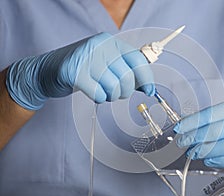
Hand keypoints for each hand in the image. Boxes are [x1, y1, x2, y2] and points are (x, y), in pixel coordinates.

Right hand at [6, 33, 154, 109]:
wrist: (46, 71)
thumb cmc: (81, 69)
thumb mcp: (105, 63)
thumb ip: (125, 69)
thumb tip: (147, 85)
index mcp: (110, 42)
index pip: (137, 59)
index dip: (146, 78)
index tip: (150, 91)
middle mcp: (100, 46)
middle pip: (127, 76)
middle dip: (125, 91)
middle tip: (116, 93)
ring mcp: (86, 58)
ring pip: (114, 87)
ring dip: (111, 96)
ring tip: (103, 92)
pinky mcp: (73, 72)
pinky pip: (98, 94)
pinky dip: (98, 98)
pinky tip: (93, 93)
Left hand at [174, 99, 223, 170]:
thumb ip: (212, 121)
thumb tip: (186, 129)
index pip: (211, 113)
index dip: (193, 122)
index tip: (179, 128)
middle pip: (218, 130)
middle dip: (195, 137)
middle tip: (183, 143)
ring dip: (205, 151)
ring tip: (193, 152)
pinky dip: (218, 161)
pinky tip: (208, 159)